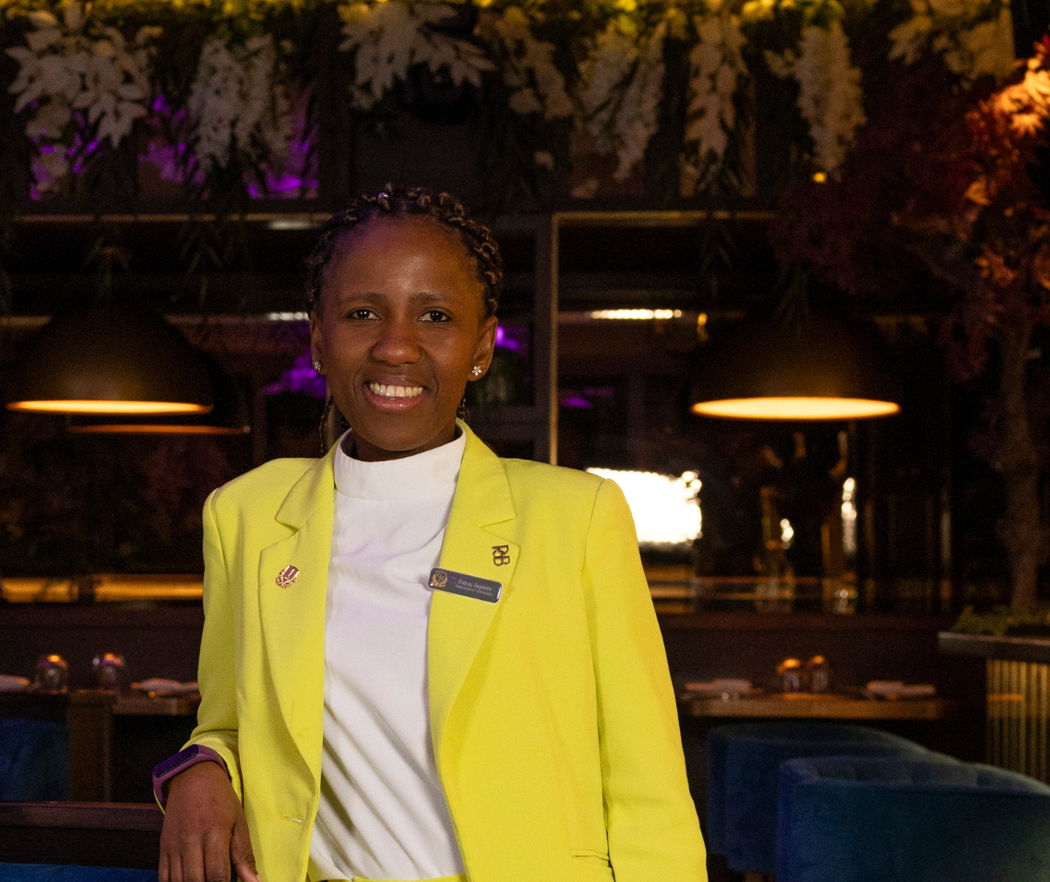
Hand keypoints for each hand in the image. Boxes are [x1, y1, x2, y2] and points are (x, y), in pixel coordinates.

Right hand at [159, 760, 259, 881]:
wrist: (193, 777)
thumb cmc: (221, 800)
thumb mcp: (239, 823)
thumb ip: (244, 855)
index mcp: (214, 834)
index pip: (217, 876)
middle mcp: (191, 841)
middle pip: (195, 881)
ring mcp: (174, 846)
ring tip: (204, 880)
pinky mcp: (163, 848)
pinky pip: (164, 877)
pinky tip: (187, 881)